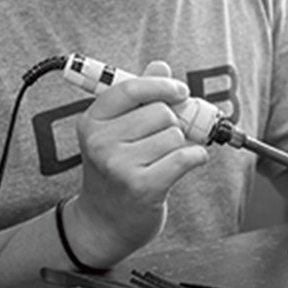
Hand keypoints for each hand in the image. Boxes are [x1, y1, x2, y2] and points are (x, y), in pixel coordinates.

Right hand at [68, 61, 208, 266]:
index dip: (162, 85)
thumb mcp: (117, 129)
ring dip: (180, 144)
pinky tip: (186, 163)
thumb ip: (139, 95)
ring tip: (162, 158)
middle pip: (161, 111)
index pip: (132, 88)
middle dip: (172, 122)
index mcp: (92, 120)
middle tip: (163, 138)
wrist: (105, 221)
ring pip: (175, 134)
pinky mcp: (142, 187)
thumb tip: (160, 66)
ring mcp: (119, 166)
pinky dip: (195, 157)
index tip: (180, 90)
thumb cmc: (116, 169)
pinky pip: (185, 156)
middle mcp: (100, 142)